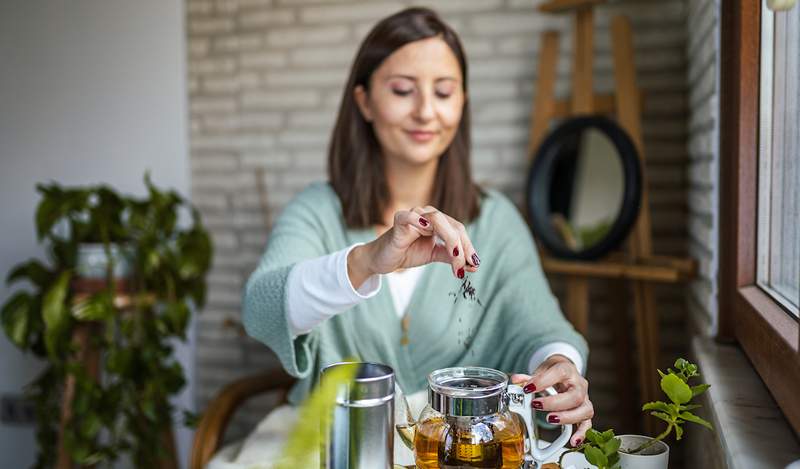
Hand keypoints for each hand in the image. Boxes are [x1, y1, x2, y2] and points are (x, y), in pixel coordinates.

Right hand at [348, 206, 479, 287]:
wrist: (383, 259)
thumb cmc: (407, 252)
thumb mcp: (434, 255)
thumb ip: (451, 257)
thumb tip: (473, 266)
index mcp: (438, 220)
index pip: (459, 230)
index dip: (468, 247)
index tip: (474, 266)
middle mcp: (428, 214)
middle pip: (453, 226)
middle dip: (462, 247)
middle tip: (464, 266)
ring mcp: (414, 215)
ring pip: (438, 221)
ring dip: (450, 241)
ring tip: (455, 258)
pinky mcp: (399, 221)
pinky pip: (409, 217)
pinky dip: (418, 221)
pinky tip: (426, 229)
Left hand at [510, 354, 592, 447]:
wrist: (566, 371)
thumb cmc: (554, 372)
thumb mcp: (541, 370)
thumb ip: (528, 377)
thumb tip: (515, 381)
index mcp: (567, 370)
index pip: (560, 372)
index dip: (543, 381)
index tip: (528, 388)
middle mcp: (579, 384)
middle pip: (575, 395)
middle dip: (554, 403)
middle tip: (536, 405)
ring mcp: (584, 398)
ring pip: (584, 410)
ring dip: (567, 417)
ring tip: (550, 419)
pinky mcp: (584, 410)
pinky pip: (587, 423)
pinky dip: (581, 433)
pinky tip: (573, 441)